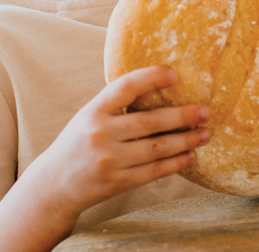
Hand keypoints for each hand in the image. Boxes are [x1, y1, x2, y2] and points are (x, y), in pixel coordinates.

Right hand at [26, 67, 210, 220]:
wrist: (53, 184)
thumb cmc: (79, 143)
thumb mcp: (89, 117)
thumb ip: (117, 104)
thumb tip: (160, 85)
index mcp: (93, 111)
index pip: (125, 87)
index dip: (151, 78)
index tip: (175, 74)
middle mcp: (100, 134)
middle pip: (149, 121)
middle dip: (182, 116)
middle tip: (205, 111)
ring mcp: (108, 160)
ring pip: (157, 148)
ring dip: (186, 141)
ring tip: (205, 134)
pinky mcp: (117, 183)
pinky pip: (153, 171)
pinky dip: (175, 163)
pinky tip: (189, 155)